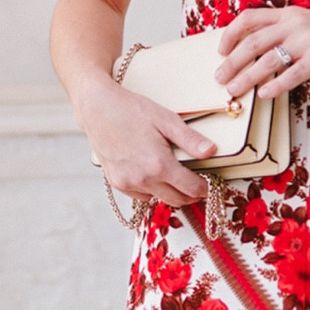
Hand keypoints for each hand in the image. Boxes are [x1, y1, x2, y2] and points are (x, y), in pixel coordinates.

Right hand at [73, 73, 213, 207]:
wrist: (97, 108)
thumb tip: (212, 151)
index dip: (204, 188)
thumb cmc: (131, 110)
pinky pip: (141, 196)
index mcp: (159, 165)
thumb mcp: (166, 120)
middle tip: (198, 184)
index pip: (191, 189)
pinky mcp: (117, 183)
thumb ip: (190, 139)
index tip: (210, 185)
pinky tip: (154, 175)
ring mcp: (128, 183)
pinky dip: (151, 190)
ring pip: (159, 199)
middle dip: (191, 194)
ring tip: (175, 177)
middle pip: (177, 200)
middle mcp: (143, 179)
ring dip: (171, 192)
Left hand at [215, 6, 309, 100]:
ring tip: (235, 90)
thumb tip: (264, 51)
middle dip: (231, 62)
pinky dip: (274, 86)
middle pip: (252, 42)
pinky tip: (264, 95)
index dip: (230, 33)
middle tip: (220, 78)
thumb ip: (287, 33)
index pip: (249, 17)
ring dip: (246, 77)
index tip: (221, 50)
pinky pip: (291, 75)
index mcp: (289, 14)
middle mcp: (294, 23)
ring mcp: (307, 40)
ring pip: (267, 60)